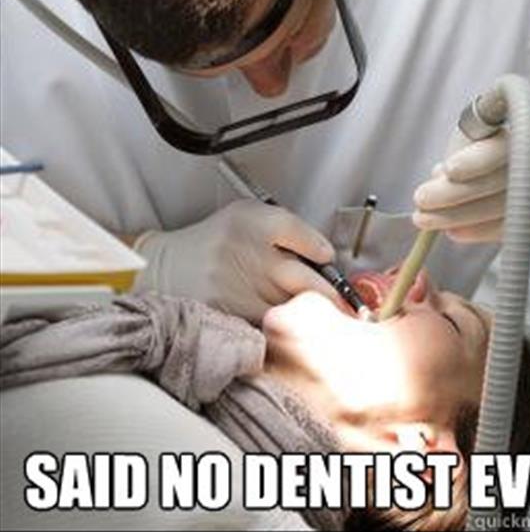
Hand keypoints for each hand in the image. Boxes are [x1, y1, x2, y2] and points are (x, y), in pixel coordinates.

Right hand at [132, 199, 340, 323]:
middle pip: (308, 281)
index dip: (322, 250)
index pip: (302, 235)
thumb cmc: (217, 241)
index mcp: (252, 221)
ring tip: (320, 318)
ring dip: (311, 317)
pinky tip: (288, 326)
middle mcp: (247, 253)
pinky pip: (271, 326)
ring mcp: (238, 287)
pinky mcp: (229, 314)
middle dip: (332, 296)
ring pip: (293, 309)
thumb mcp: (247, 216)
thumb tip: (326, 256)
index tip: (327, 259)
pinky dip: (283, 327)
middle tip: (347, 306)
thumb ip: (286, 229)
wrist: (167, 266)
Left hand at [413, 124, 529, 242]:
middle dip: (450, 195)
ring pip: (492, 212)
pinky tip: (452, 230)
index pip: (499, 150)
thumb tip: (438, 173)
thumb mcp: (513, 130)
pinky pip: (504, 230)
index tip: (447, 169)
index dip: (473, 161)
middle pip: (490, 185)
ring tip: (425, 219)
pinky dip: (474, 232)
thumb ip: (475, 147)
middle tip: (421, 199)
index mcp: (529, 136)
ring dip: (453, 218)